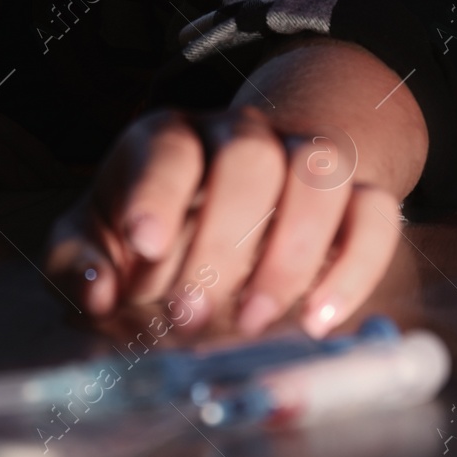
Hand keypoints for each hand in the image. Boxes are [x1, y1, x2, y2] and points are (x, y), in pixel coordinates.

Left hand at [43, 103, 409, 337]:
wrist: (217, 217)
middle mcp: (240, 135)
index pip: (170, 147)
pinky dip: (357, 265)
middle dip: (223, 240)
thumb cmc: (145, 237)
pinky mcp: (354, 199)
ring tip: (255, 320)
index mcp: (169, 138)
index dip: (159, 193)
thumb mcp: (94, 244)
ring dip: (292, 251)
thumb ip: (79, 264)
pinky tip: (321, 320)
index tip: (145, 246)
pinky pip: (377, 211)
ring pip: (320, 170)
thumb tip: (97, 290)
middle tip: (191, 314)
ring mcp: (302, 159)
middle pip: (249, 157)